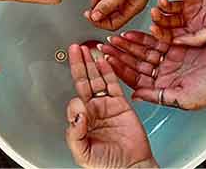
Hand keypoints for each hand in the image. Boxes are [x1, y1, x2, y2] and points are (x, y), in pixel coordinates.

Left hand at [64, 43, 156, 168]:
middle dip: (78, 65)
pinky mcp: (121, 104)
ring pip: (97, 79)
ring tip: (86, 49)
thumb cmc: (106, 164)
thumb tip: (77, 113)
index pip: (75, 100)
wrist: (130, 167)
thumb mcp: (83, 153)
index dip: (76, 100)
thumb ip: (75, 134)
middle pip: (83, 82)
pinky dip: (109, 71)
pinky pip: (113, 84)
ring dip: (92, 63)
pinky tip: (104, 60)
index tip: (81, 105)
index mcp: (82, 120)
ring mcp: (107, 105)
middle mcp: (93, 110)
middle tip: (74, 49)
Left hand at [99, 31, 205, 109]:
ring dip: (130, 44)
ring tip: (116, 37)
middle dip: (120, 54)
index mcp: (163, 89)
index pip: (134, 79)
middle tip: (104, 45)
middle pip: (136, 63)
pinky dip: (146, 36)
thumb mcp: (183, 98)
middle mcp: (165, 75)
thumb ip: (158, 97)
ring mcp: (172, 61)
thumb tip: (135, 97)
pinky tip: (134, 32)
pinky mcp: (180, 48)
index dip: (119, 69)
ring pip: (145, 51)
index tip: (106, 61)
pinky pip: (159, 41)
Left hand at [149, 0, 205, 45]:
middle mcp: (193, 19)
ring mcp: (192, 5)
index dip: (163, 34)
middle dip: (160, 19)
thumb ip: (198, 37)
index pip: (174, 36)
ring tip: (163, 1)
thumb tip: (178, 43)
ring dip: (165, 4)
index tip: (154, 30)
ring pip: (171, 7)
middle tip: (155, 14)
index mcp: (197, 32)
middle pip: (170, 22)